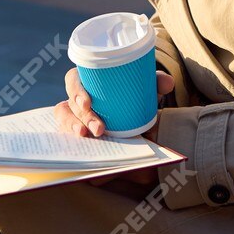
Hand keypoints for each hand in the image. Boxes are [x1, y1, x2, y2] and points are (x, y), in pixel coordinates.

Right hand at [57, 67, 174, 186]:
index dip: (76, 91)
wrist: (140, 121)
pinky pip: (70, 141)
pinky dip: (75, 146)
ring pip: (64, 121)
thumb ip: (155, 84)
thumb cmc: (136, 99)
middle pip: (68, 106)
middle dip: (82, 118)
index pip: (73, 81)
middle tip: (98, 129)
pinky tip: (85, 153)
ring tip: (86, 137)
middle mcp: (78, 100)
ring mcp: (76, 118)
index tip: (87, 103)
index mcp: (89, 83)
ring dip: (74, 128)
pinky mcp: (80, 136)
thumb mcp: (145, 91)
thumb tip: (168, 83)